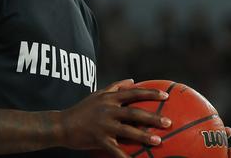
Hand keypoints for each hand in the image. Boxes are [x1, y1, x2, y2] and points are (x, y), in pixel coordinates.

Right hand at [57, 79, 171, 157]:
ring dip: (144, 136)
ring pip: (128, 131)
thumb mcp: (97, 94)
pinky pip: (115, 149)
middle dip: (152, 117)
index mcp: (109, 98)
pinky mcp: (99, 139)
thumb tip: (132, 80)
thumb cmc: (81, 109)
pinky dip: (125, 157)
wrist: (62, 125)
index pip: (133, 93)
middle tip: (168, 122)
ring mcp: (103, 125)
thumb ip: (115, 86)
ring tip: (158, 140)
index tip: (165, 96)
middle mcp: (108, 110)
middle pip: (134, 113)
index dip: (150, 94)